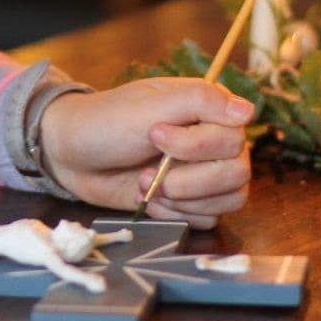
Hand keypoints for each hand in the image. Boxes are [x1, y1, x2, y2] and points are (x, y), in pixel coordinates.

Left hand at [38, 78, 253, 228]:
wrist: (73, 156)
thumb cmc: (107, 121)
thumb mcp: (149, 104)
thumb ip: (200, 101)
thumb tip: (248, 112)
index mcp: (210, 109)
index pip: (233, 138)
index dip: (196, 145)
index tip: (155, 135)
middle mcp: (215, 141)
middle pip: (237, 173)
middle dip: (188, 180)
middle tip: (148, 172)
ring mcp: (205, 173)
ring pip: (228, 200)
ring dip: (181, 200)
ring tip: (145, 184)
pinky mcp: (192, 202)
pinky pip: (208, 220)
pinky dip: (175, 215)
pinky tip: (149, 200)